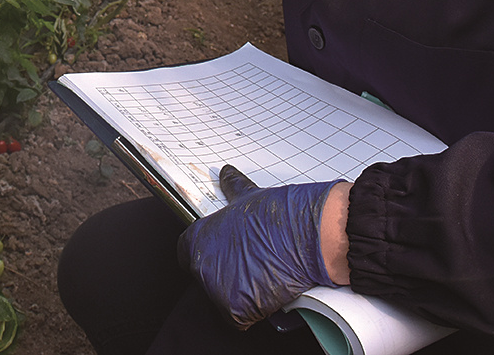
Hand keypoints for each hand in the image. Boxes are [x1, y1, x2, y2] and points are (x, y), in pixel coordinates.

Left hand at [177, 166, 341, 329]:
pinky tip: (268, 293)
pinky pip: (239, 319)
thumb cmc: (279, 214)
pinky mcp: (235, 308)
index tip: (224, 259)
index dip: (208, 258)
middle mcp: (201, 264)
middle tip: (251, 267)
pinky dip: (254, 311)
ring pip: (222, 301)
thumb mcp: (247, 197)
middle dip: (225, 278)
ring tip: (263, 277)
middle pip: (205, 280)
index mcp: (198, 238)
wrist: (306, 234)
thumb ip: (231, 188)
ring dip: (240, 295)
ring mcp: (216, 288)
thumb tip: (226, 173)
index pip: (186, 255)